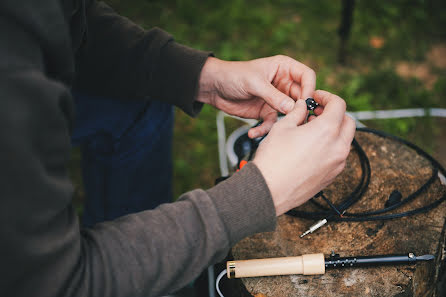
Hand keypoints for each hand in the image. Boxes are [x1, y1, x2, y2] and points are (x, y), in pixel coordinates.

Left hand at [196, 56, 315, 137]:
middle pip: (302, 97)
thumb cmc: (234, 76)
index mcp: (284, 68)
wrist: (215, 87)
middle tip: (295, 120)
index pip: (307, 76)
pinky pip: (272, 124)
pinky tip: (252, 133)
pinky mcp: (266, 112)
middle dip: (299, 109)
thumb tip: (292, 108)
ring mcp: (276, 99)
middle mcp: (283, 83)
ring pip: (289, 113)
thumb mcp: (254, 83)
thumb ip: (273, 96)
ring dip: (283, 123)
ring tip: (273, 130)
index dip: (309, 88)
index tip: (305, 102)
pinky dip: (264, 130)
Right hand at [253, 90, 355, 215]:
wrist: (269, 189)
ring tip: (311, 130)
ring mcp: (337, 164)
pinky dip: (330, 146)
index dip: (327, 97)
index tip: (316, 98)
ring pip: (344, 140)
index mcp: (327, 131)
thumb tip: (302, 106)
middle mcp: (337, 147)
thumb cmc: (273, 159)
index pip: (339, 105)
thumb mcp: (282, 127)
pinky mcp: (332, 176)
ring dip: (333, 130)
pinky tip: (311, 146)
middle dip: (334, 113)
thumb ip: (297, 112)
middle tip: (316, 112)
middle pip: (348, 122)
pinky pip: (338, 155)